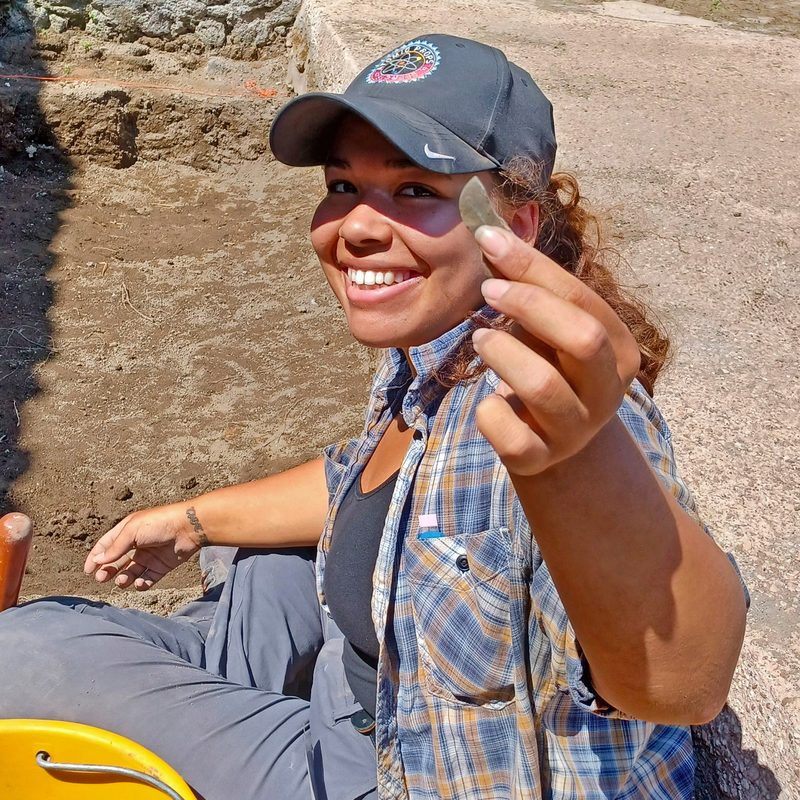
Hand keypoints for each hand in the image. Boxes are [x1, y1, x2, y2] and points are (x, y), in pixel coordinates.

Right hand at [83, 502, 202, 589]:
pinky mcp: (161, 566)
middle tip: (102, 578)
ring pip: (131, 572)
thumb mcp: (132, 531)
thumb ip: (114, 548)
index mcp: (127, 531)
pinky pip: (147, 579)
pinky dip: (141, 584)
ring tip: (123, 581)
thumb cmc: (159, 523)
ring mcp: (149, 556)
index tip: (88, 571)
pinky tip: (139, 583)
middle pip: (117, 562)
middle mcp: (137, 544)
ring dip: (124, 579)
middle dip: (108, 571)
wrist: (189, 528)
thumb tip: (97, 560)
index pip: (106, 546)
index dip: (95, 558)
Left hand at [470, 226, 640, 476]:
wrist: (555, 443)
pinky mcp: (540, 458)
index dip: (534, 268)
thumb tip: (491, 236)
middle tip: (488, 292)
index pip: (583, 300)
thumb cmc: (551, 370)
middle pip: (583, 339)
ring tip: (480, 338)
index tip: (489, 242)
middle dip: (530, 306)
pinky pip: (509, 435)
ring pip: (541, 386)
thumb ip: (529, 289)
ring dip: (502, 353)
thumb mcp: (548, 331)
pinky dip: (488, 413)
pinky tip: (488, 401)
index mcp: (619, 351)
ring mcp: (575, 429)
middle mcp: (607, 392)